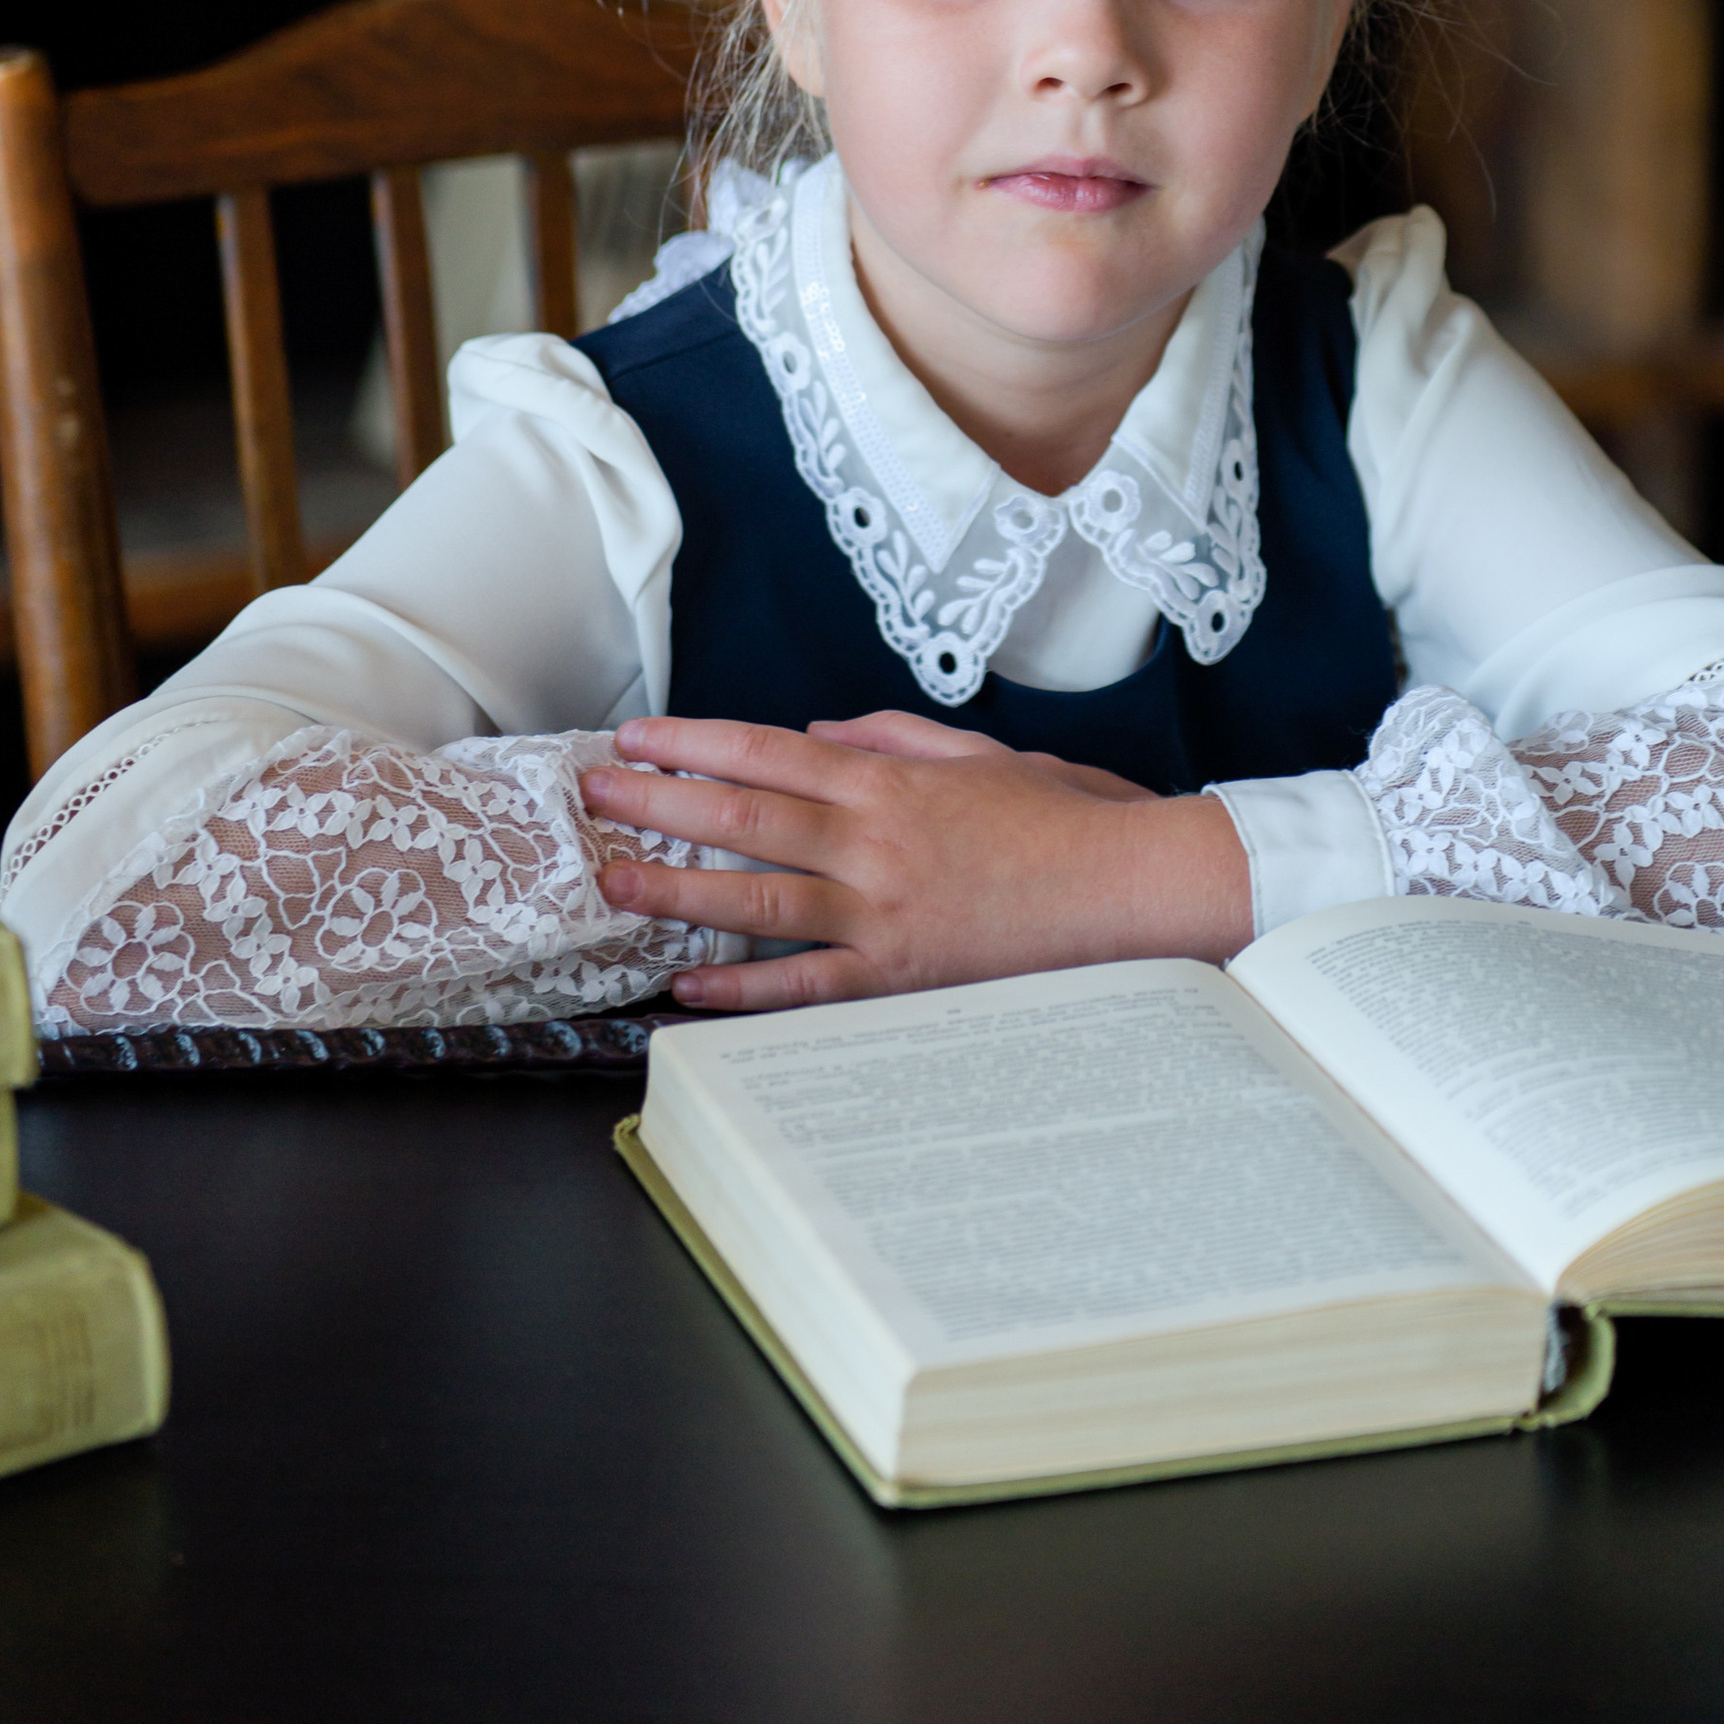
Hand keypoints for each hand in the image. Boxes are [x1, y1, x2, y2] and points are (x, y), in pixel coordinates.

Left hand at [579, 711, 1250, 1011]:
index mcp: (890, 782)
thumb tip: (819, 733)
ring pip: (758, 900)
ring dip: (677, 890)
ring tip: (613, 882)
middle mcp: (874, 843)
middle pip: (743, 818)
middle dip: (658, 803)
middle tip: (593, 794)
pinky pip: (805, 987)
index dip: (694, 744)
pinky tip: (688, 989)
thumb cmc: (1064, 819)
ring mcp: (882, 915)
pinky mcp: (899, 978)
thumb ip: (894, 738)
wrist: (1130, 891)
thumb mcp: (981, 756)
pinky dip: (743, 990)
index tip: (637, 737)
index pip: (768, 754)